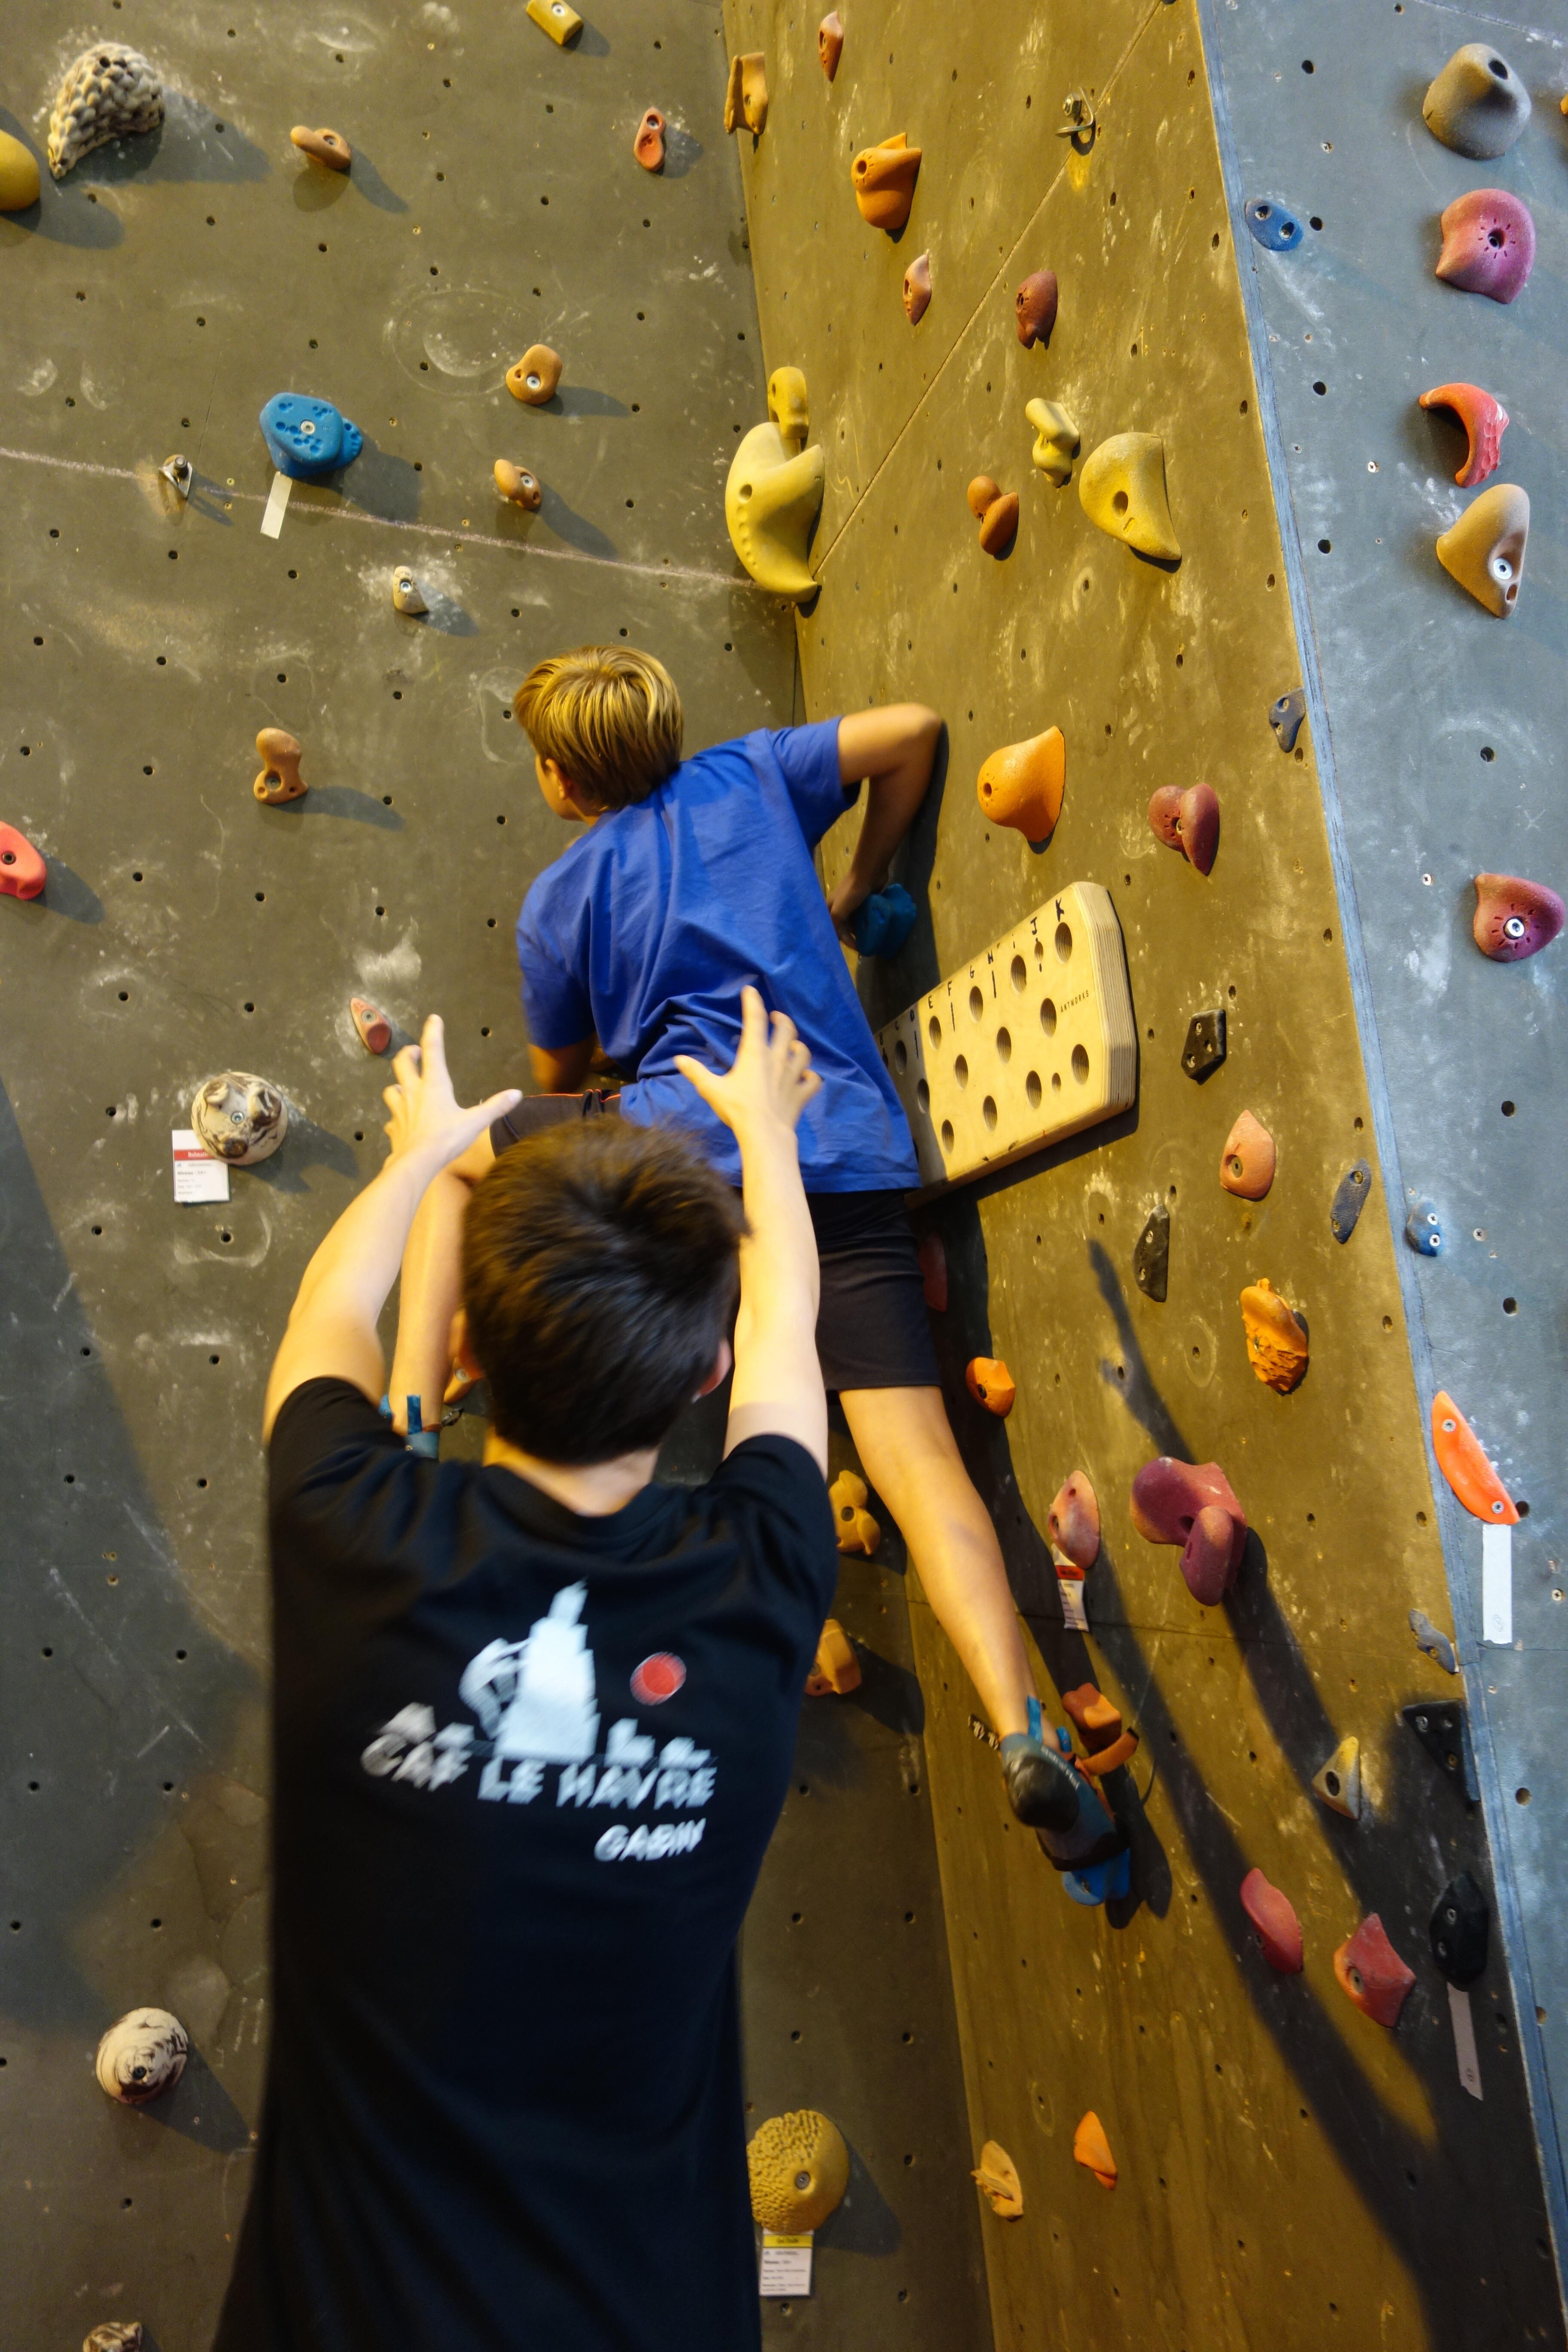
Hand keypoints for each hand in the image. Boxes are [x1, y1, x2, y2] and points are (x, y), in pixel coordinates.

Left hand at [381, 1016, 520, 1169]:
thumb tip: (517, 1094)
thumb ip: (495, 1107)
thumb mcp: (475, 1122)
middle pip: (403, 1063)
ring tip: (404, 1087)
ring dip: (397, 1085)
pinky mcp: (394, 1127)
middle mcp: (413, 1092)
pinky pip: (391, 1118)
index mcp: (434, 1085)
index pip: (433, 1050)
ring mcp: (400, 1109)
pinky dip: (395, 1117)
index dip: (433, 1032)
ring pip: (391, 1089)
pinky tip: (400, 1122)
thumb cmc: (446, 1139)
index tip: (433, 1018)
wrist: (417, 1162)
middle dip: (408, 1054)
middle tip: (414, 1052)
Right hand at [675, 986, 820, 1136]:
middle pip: (786, 1031)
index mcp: (755, 1054)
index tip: (751, 991)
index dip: (753, 1002)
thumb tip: (679, 1059)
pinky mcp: (801, 1093)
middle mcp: (777, 1060)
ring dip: (798, 1046)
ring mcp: (793, 1076)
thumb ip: (696, 1072)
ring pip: (803, 1053)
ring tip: (793, 1045)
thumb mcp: (711, 1089)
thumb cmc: (737, 1109)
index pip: (755, 1020)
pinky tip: (807, 1076)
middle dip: (782, 1020)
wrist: (764, 1133)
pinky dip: (811, 1077)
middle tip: (776, 1017)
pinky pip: (813, 1081)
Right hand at [826, 873, 872, 945]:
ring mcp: (853, 906)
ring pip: (857, 923)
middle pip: (845, 928)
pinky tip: (876, 929)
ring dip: (863, 931)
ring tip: (873, 940)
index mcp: (829, 910)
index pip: (834, 931)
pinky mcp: (864, 903)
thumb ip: (836, 926)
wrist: (869, 872)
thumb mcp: (838, 911)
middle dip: (854, 938)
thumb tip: (841, 941)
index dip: (844, 941)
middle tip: (866, 947)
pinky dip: (869, 923)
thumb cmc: (851, 891)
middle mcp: (839, 909)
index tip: (857, 950)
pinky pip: (866, 917)